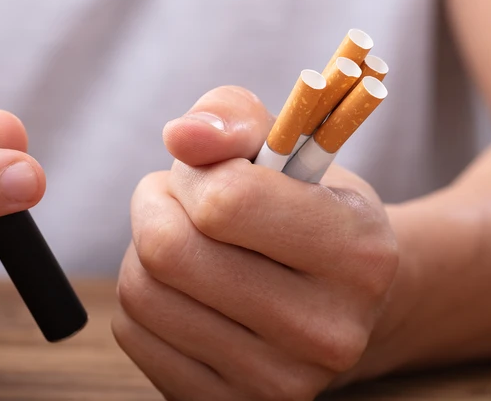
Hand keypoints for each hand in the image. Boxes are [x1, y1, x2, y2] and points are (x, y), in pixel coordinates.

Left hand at [113, 87, 399, 399]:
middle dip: (156, 207)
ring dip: (144, 252)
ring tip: (186, 243)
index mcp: (357, 253)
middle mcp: (326, 331)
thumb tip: (181, 135)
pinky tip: (184, 290)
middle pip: (167, 251)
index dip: (195, 174)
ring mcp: (278, 381)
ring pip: (140, 293)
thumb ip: (232, 117)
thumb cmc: (309, 212)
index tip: (208, 173)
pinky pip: (133, 334)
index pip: (224, 202)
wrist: (347, 306)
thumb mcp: (291, 146)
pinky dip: (143, 300)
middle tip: (180, 202)